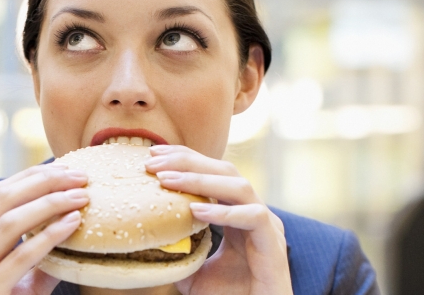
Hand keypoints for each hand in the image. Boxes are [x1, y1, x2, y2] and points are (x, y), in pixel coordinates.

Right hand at [0, 164, 88, 294]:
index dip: (31, 176)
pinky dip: (49, 236)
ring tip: (81, 197)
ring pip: (9, 223)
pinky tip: (72, 224)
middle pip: (2, 199)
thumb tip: (69, 222)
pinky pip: (21, 257)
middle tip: (78, 177)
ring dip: (50, 204)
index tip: (64, 168)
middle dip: (42, 182)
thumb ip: (34, 255)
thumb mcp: (13, 280)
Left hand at [144, 145, 291, 294]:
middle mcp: (253, 210)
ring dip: (200, 179)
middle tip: (152, 161)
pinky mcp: (273, 242)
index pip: (212, 171)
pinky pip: (254, 216)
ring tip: (166, 180)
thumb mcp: (194, 270)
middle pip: (224, 169)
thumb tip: (149, 239)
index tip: (152, 153)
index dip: (184, 158)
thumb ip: (178, 251)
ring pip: (239, 186)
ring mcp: (267, 224)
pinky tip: (195, 209)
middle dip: (187, 161)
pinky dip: (223, 212)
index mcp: (237, 210)